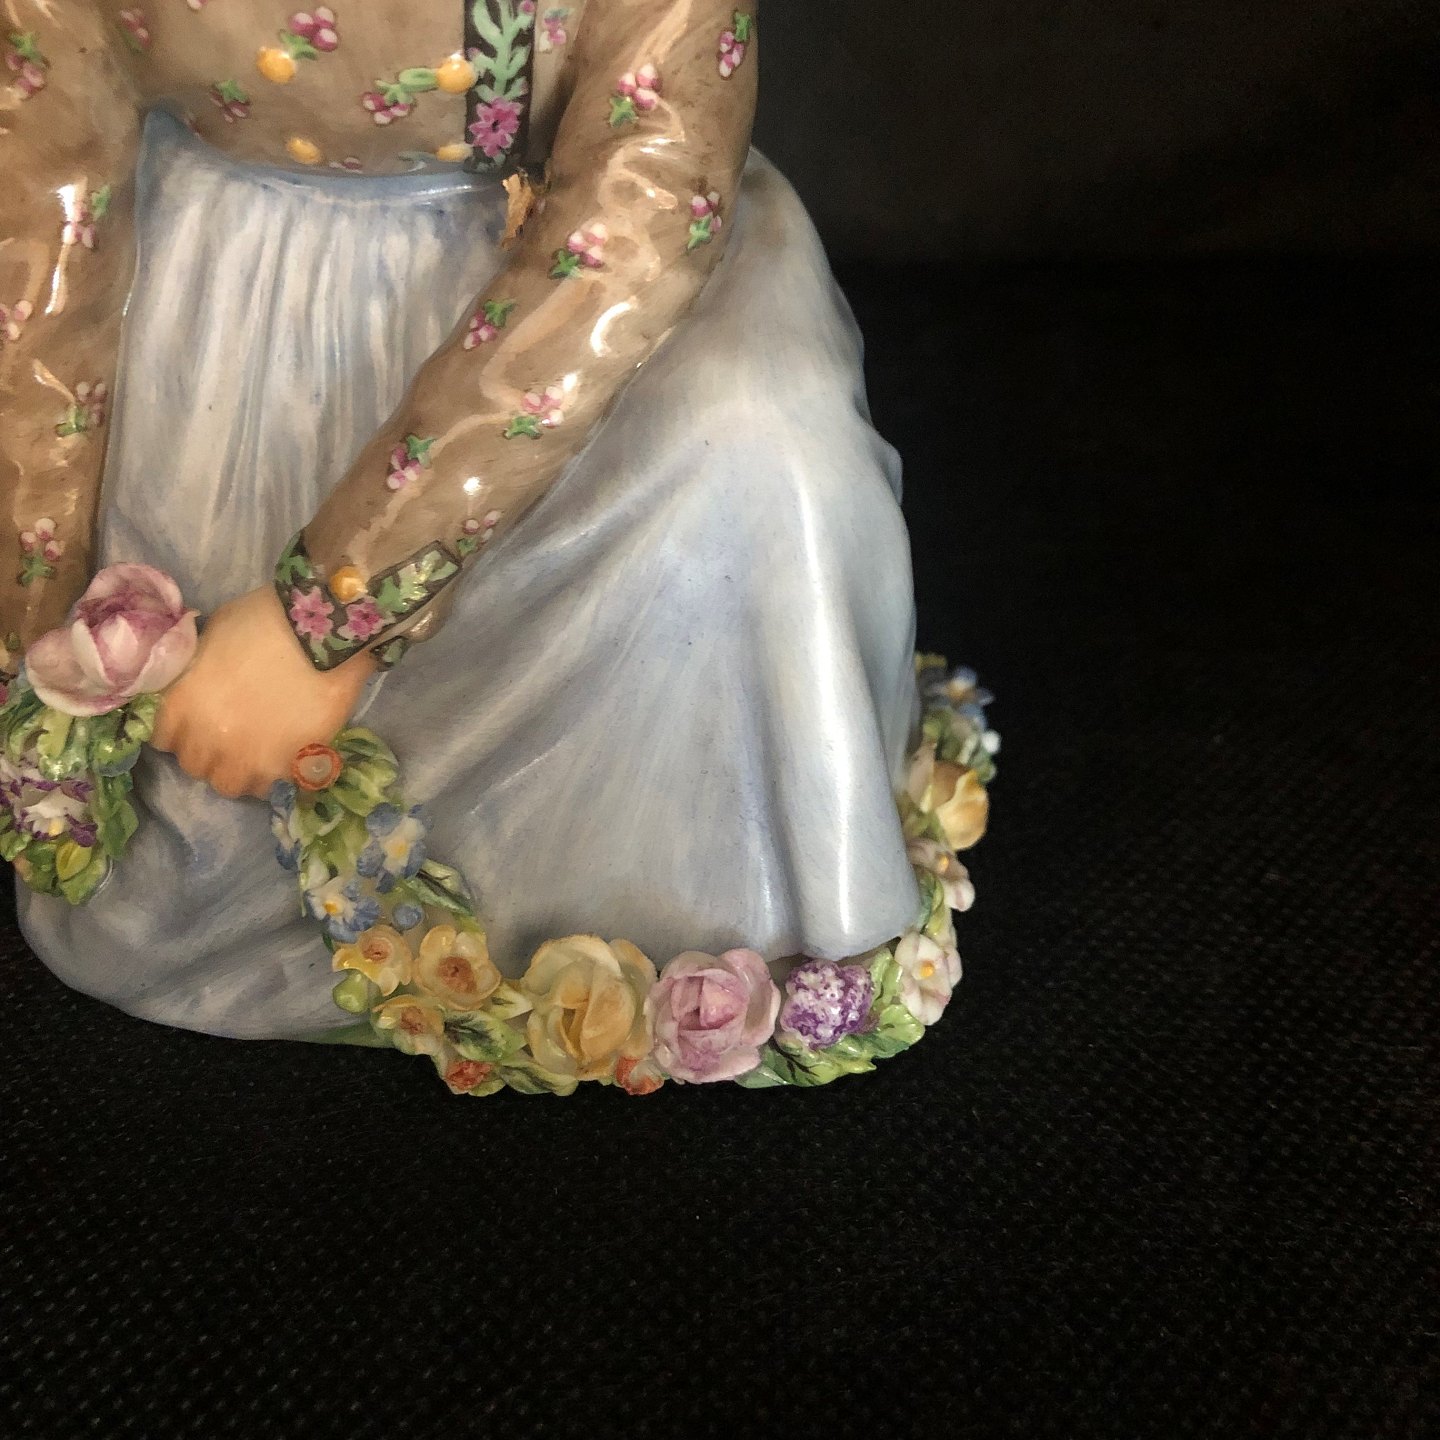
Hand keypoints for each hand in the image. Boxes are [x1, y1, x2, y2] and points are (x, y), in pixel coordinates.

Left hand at [151, 585, 375, 798]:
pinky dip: (272, 775)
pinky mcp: (287, 766)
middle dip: (208, 751)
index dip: (180, 730)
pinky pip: (270, 787)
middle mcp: (207, 738)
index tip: (197, 721)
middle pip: (194, 766)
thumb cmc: (263, 621)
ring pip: (230, 785)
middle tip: (229, 734)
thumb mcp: (211, 637)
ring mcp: (248, 757)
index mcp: (181, 705)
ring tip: (256, 752)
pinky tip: (282, 755)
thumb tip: (199, 681)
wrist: (321, 631)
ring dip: (238, 770)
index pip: (162, 739)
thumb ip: (197, 670)